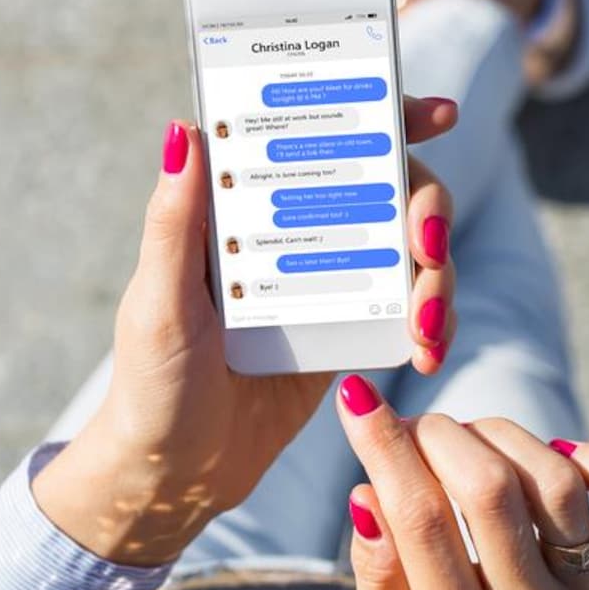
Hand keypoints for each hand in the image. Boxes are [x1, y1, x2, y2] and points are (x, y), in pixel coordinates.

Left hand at [34, 97, 459, 565]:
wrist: (174, 475)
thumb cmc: (150, 385)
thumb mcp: (159, 304)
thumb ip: (174, 223)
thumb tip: (185, 130)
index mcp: (243, 206)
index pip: (319, 138)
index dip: (384, 115)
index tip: (438, 114)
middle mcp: (292, 230)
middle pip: (387, 186)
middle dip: (428, 208)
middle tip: (428, 248)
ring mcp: (327, 280)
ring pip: (410, 247)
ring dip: (438, 275)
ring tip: (428, 326)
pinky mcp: (349, 330)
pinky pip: (409, 308)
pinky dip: (431, 321)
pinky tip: (428, 350)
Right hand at [336, 375, 588, 589]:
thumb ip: (377, 575)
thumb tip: (367, 495)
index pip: (421, 519)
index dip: (384, 447)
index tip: (358, 399)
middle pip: (490, 490)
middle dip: (438, 434)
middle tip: (413, 429)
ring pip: (556, 483)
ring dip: (502, 438)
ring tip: (468, 443)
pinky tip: (553, 453)